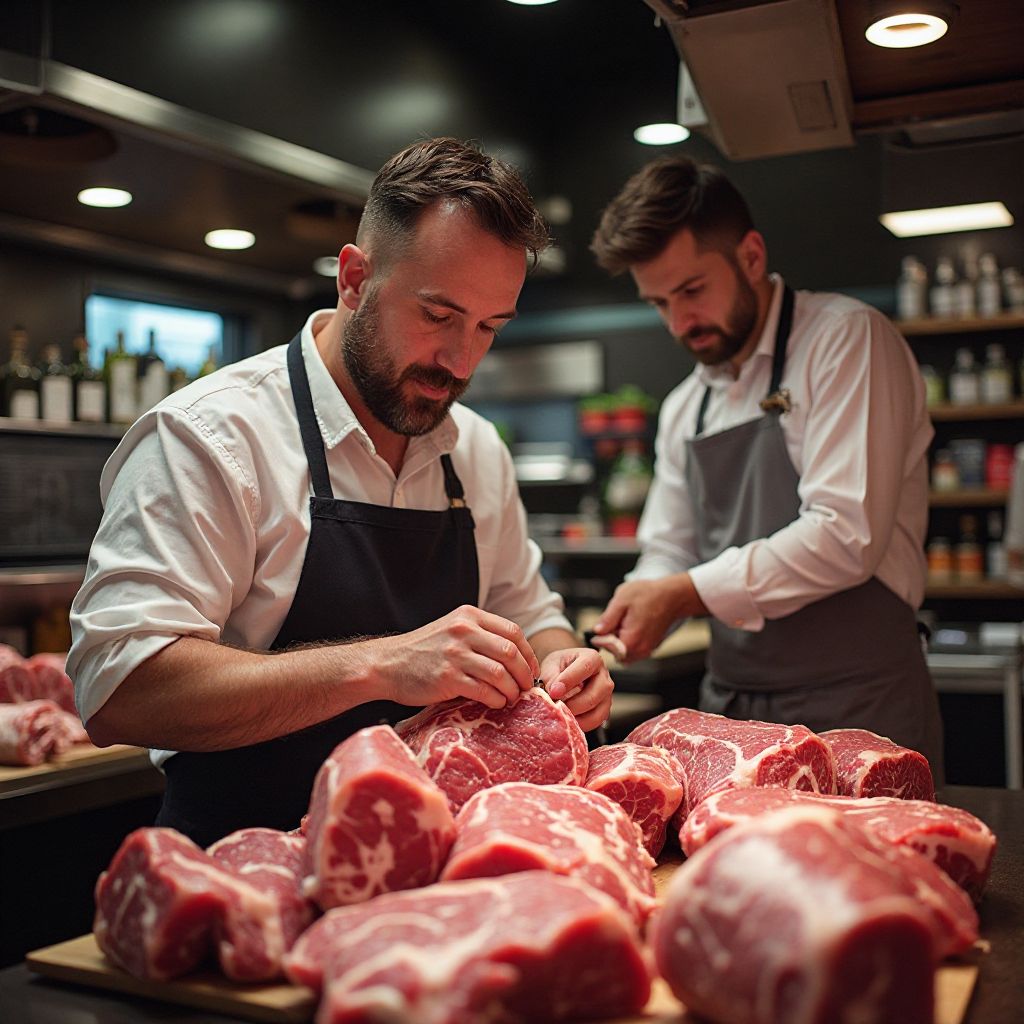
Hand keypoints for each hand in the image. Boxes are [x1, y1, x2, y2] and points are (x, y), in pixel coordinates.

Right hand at [371, 605, 539, 709]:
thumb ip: (479, 635)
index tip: (531, 669)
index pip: (513, 632)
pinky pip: (484, 691)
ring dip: (512, 690)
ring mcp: (455, 654)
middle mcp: (464, 631)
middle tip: (526, 687)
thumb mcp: (451, 629)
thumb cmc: (422, 651)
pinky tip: (495, 703)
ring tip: (511, 698)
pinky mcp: (447, 678)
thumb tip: (515, 657)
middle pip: (511, 652)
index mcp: (469, 616)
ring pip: (500, 673)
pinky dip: (496, 700)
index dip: (528, 653)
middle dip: (525, 674)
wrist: (386, 664)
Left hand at [539, 647, 612, 732]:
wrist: (566, 672)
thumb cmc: (560, 666)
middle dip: (572, 704)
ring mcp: (607, 695)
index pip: (585, 668)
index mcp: (592, 658)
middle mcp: (604, 676)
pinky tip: (568, 721)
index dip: (569, 680)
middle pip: (594, 695)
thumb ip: (551, 676)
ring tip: (561, 715)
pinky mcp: (604, 710)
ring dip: (577, 717)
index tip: (554, 692)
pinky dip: (581, 724)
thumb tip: (551, 693)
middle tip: (556, 707)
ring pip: (597, 712)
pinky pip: (596, 722)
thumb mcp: (552, 664)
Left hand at [594, 574, 704, 661]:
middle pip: (614, 653)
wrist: (673, 596)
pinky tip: (635, 624)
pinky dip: (630, 640)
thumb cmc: (649, 595)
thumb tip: (597, 631)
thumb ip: (607, 618)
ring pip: (623, 653)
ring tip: (626, 622)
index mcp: (631, 641)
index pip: (606, 647)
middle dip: (611, 639)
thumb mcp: (622, 600)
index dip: (601, 636)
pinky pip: (633, 649)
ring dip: (620, 640)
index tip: (604, 625)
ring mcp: (647, 651)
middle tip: (618, 621)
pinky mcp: (651, 648)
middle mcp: (640, 651)